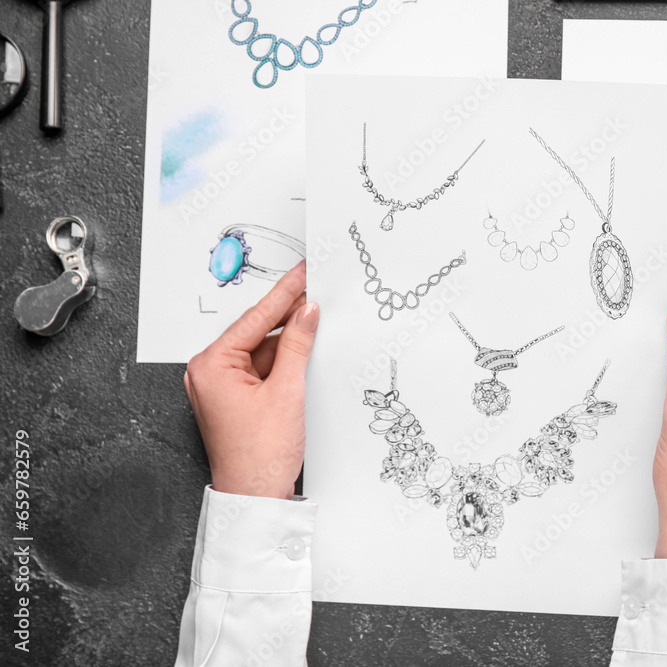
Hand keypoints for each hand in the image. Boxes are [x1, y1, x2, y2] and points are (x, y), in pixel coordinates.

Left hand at [184, 262, 318, 499]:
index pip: (255, 319)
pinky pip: (262, 369)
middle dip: (289, 315)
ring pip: (263, 350)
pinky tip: (308, 349)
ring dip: (291, 340)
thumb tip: (307, 312)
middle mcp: (209, 372)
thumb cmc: (259, 457)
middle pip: (258, 332)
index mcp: (211, 366)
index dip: (285, 294)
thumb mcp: (287, 392)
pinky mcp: (235, 398)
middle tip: (316, 289)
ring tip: (320, 319)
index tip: (303, 272)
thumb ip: (298, 345)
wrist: (255, 498)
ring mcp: (221, 386)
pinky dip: (285, 361)